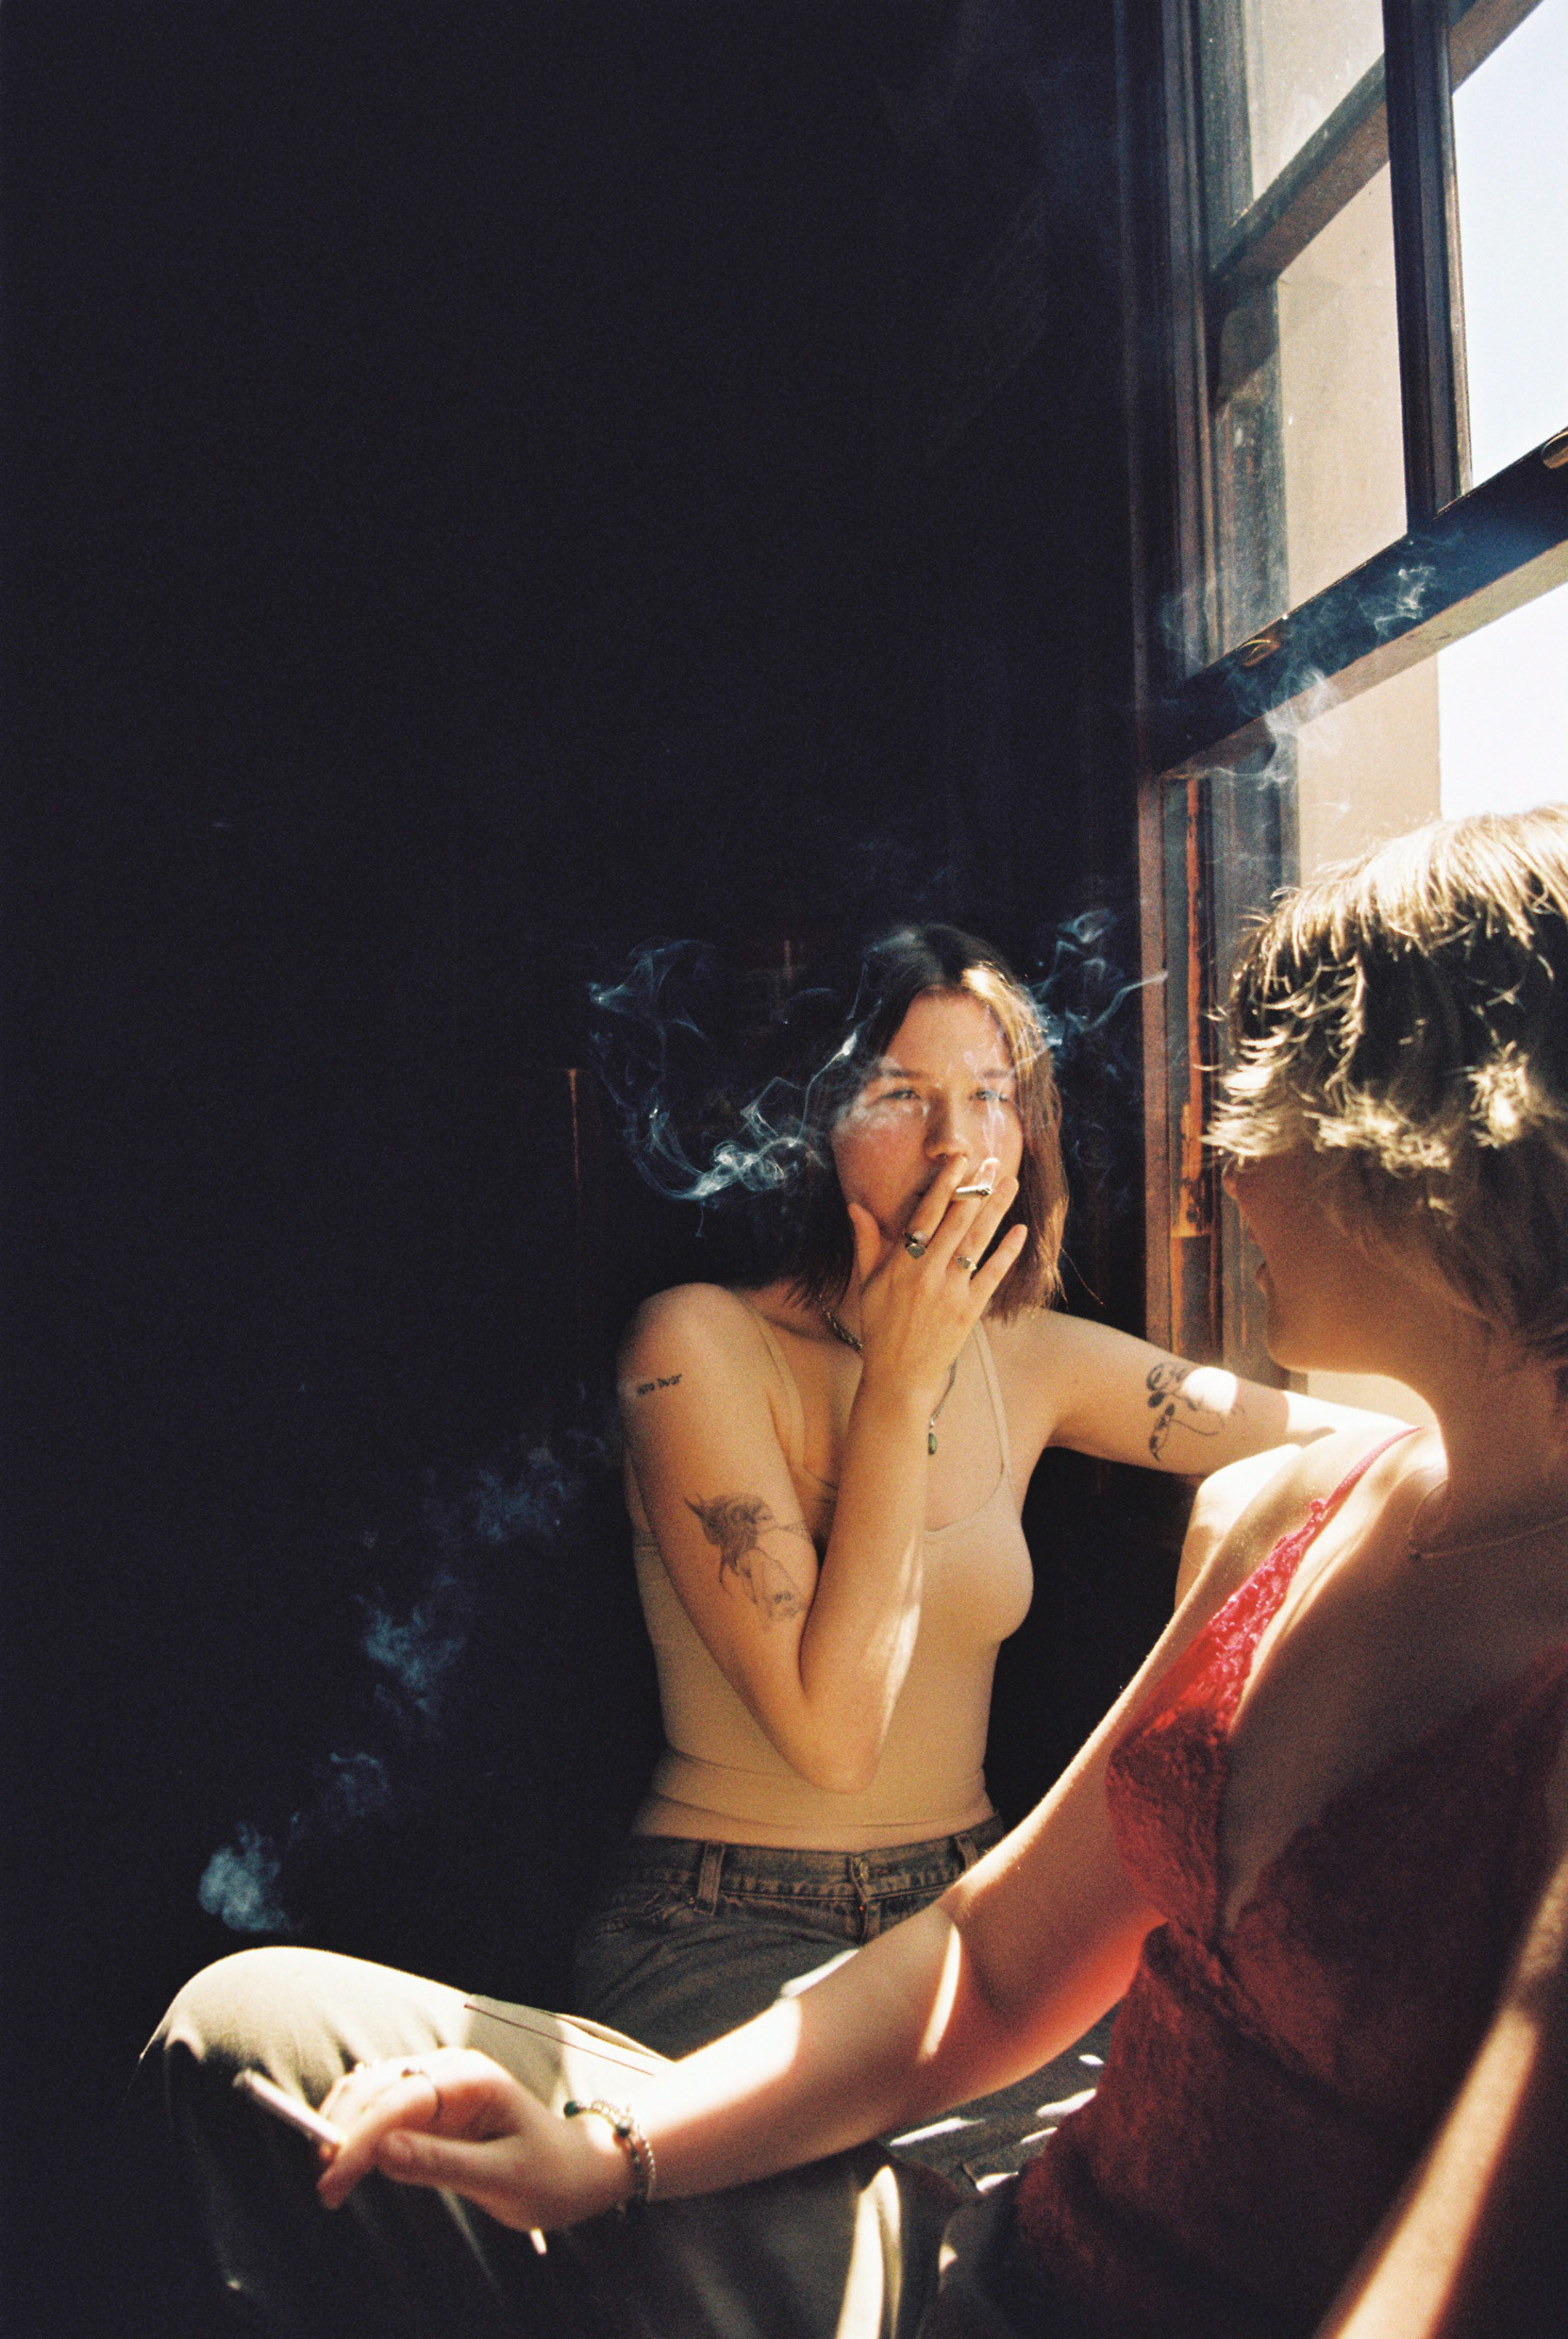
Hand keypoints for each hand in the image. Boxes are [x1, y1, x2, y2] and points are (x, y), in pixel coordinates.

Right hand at [314, 2050, 627, 2230]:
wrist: (577, 2170)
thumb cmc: (548, 2174)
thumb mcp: (501, 2177)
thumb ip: (442, 2163)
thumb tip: (381, 2152)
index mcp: (472, 2080)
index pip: (400, 2103)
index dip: (360, 2140)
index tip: (332, 2180)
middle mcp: (450, 2072)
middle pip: (378, 2088)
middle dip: (344, 2132)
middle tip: (325, 2187)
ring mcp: (438, 2085)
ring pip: (373, 2092)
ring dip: (345, 2127)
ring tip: (329, 2179)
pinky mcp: (430, 2105)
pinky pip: (382, 2107)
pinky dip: (357, 2128)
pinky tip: (343, 2156)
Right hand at [847, 1155, 1027, 1414]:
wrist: (899, 1375)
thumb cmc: (880, 1326)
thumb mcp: (866, 1284)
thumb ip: (867, 1243)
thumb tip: (856, 1206)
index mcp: (900, 1265)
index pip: (925, 1215)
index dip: (944, 1186)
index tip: (959, 1160)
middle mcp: (926, 1274)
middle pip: (957, 1222)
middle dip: (977, 1189)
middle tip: (993, 1161)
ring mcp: (950, 1293)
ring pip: (977, 1242)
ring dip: (996, 1210)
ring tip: (1011, 1183)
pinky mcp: (969, 1311)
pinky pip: (992, 1275)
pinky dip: (1007, 1252)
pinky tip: (1020, 1230)